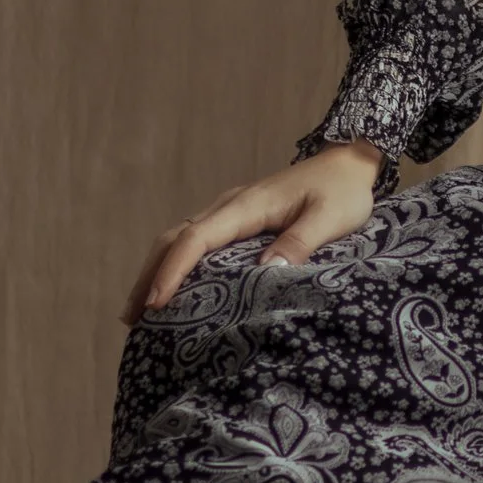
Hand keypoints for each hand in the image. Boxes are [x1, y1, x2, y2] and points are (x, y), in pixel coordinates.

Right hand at [122, 141, 386, 325]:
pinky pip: (195, 242)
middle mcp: (229, 206)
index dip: (172, 271)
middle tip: (133, 319)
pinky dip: (175, 265)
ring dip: (156, 271)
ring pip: (179, 239)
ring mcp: (230, 212)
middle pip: (174, 239)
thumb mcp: (331, 218)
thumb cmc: (342, 192)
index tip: (156, 303)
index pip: (196, 239)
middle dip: (150, 276)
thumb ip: (300, 242)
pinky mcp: (236, 220)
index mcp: (246, 206)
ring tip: (140, 313)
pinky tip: (173, 290)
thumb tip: (269, 271)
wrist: (349, 163)